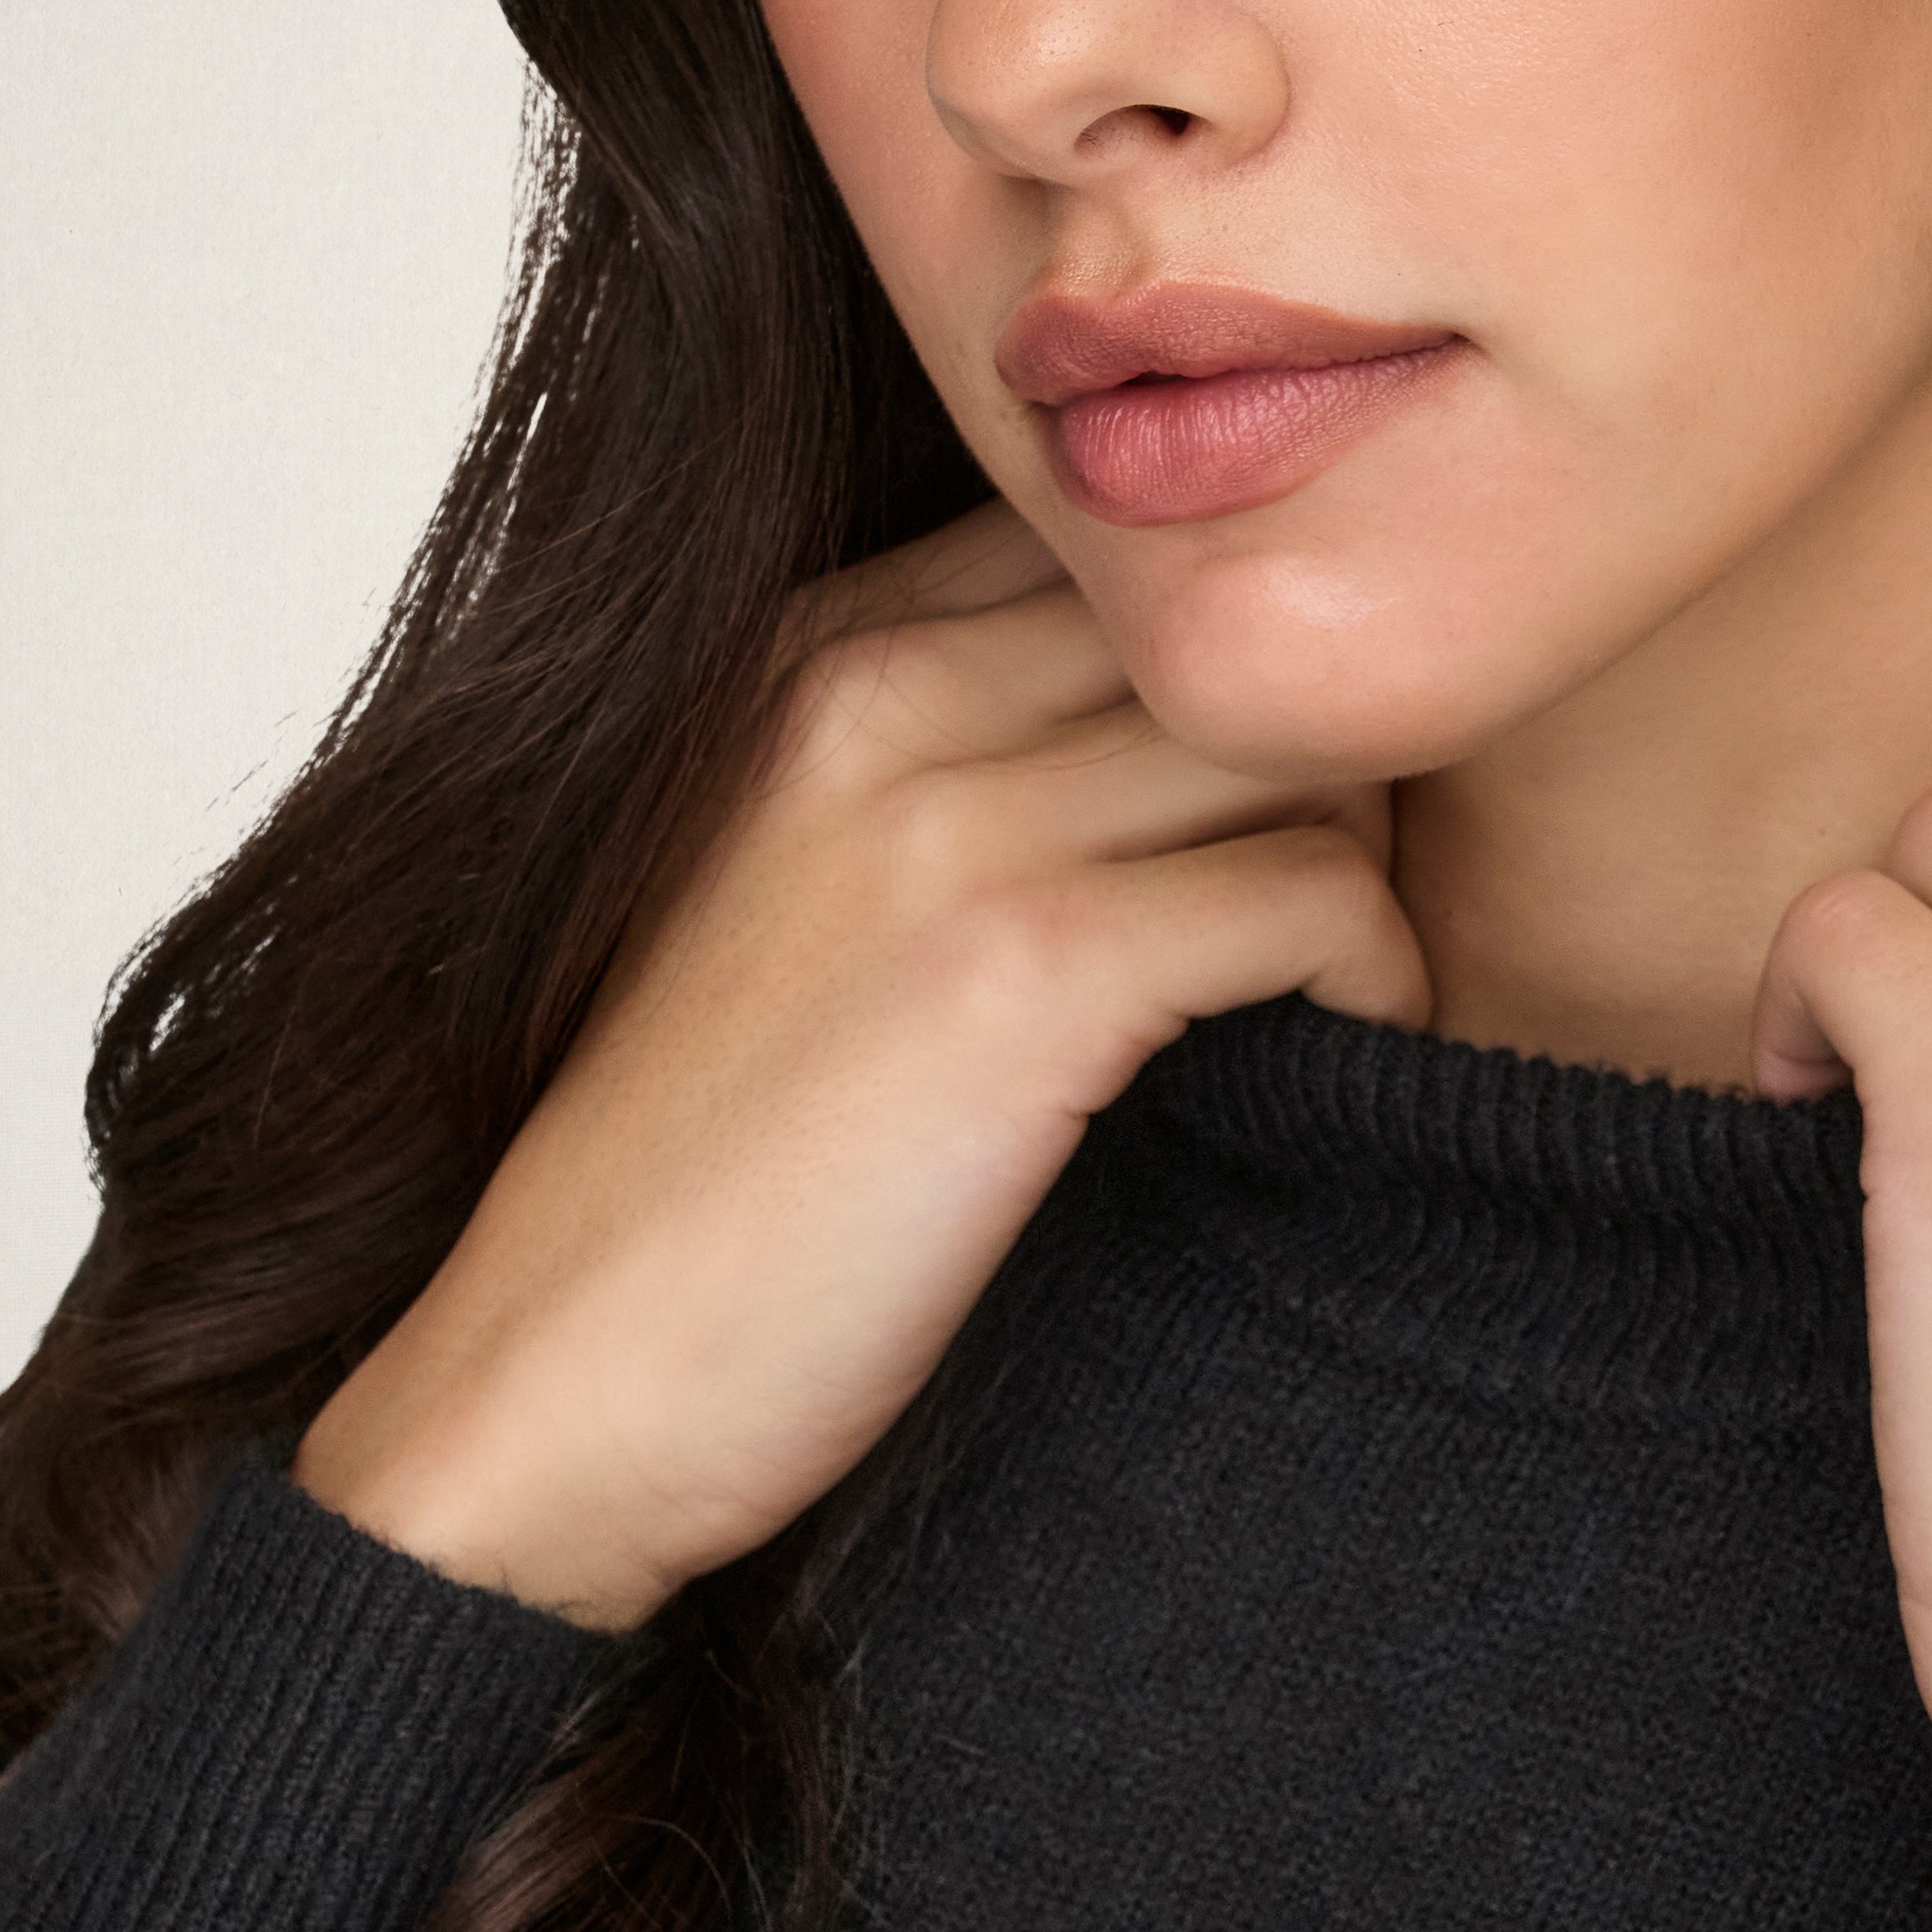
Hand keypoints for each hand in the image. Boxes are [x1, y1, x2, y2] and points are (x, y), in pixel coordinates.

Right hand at [294, 499, 1428, 1628]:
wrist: (552, 1389)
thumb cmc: (701, 1182)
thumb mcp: (794, 899)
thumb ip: (950, 773)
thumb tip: (1201, 745)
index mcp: (807, 653)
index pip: (1112, 543)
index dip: (1233, 655)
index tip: (1289, 788)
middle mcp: (871, 689)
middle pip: (1224, 616)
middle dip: (1336, 735)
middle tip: (1368, 879)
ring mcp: (943, 818)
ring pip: (1297, 737)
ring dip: (1374, 853)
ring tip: (1361, 968)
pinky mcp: (1025, 966)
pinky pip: (1316, 893)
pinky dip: (1379, 969)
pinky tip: (1357, 1041)